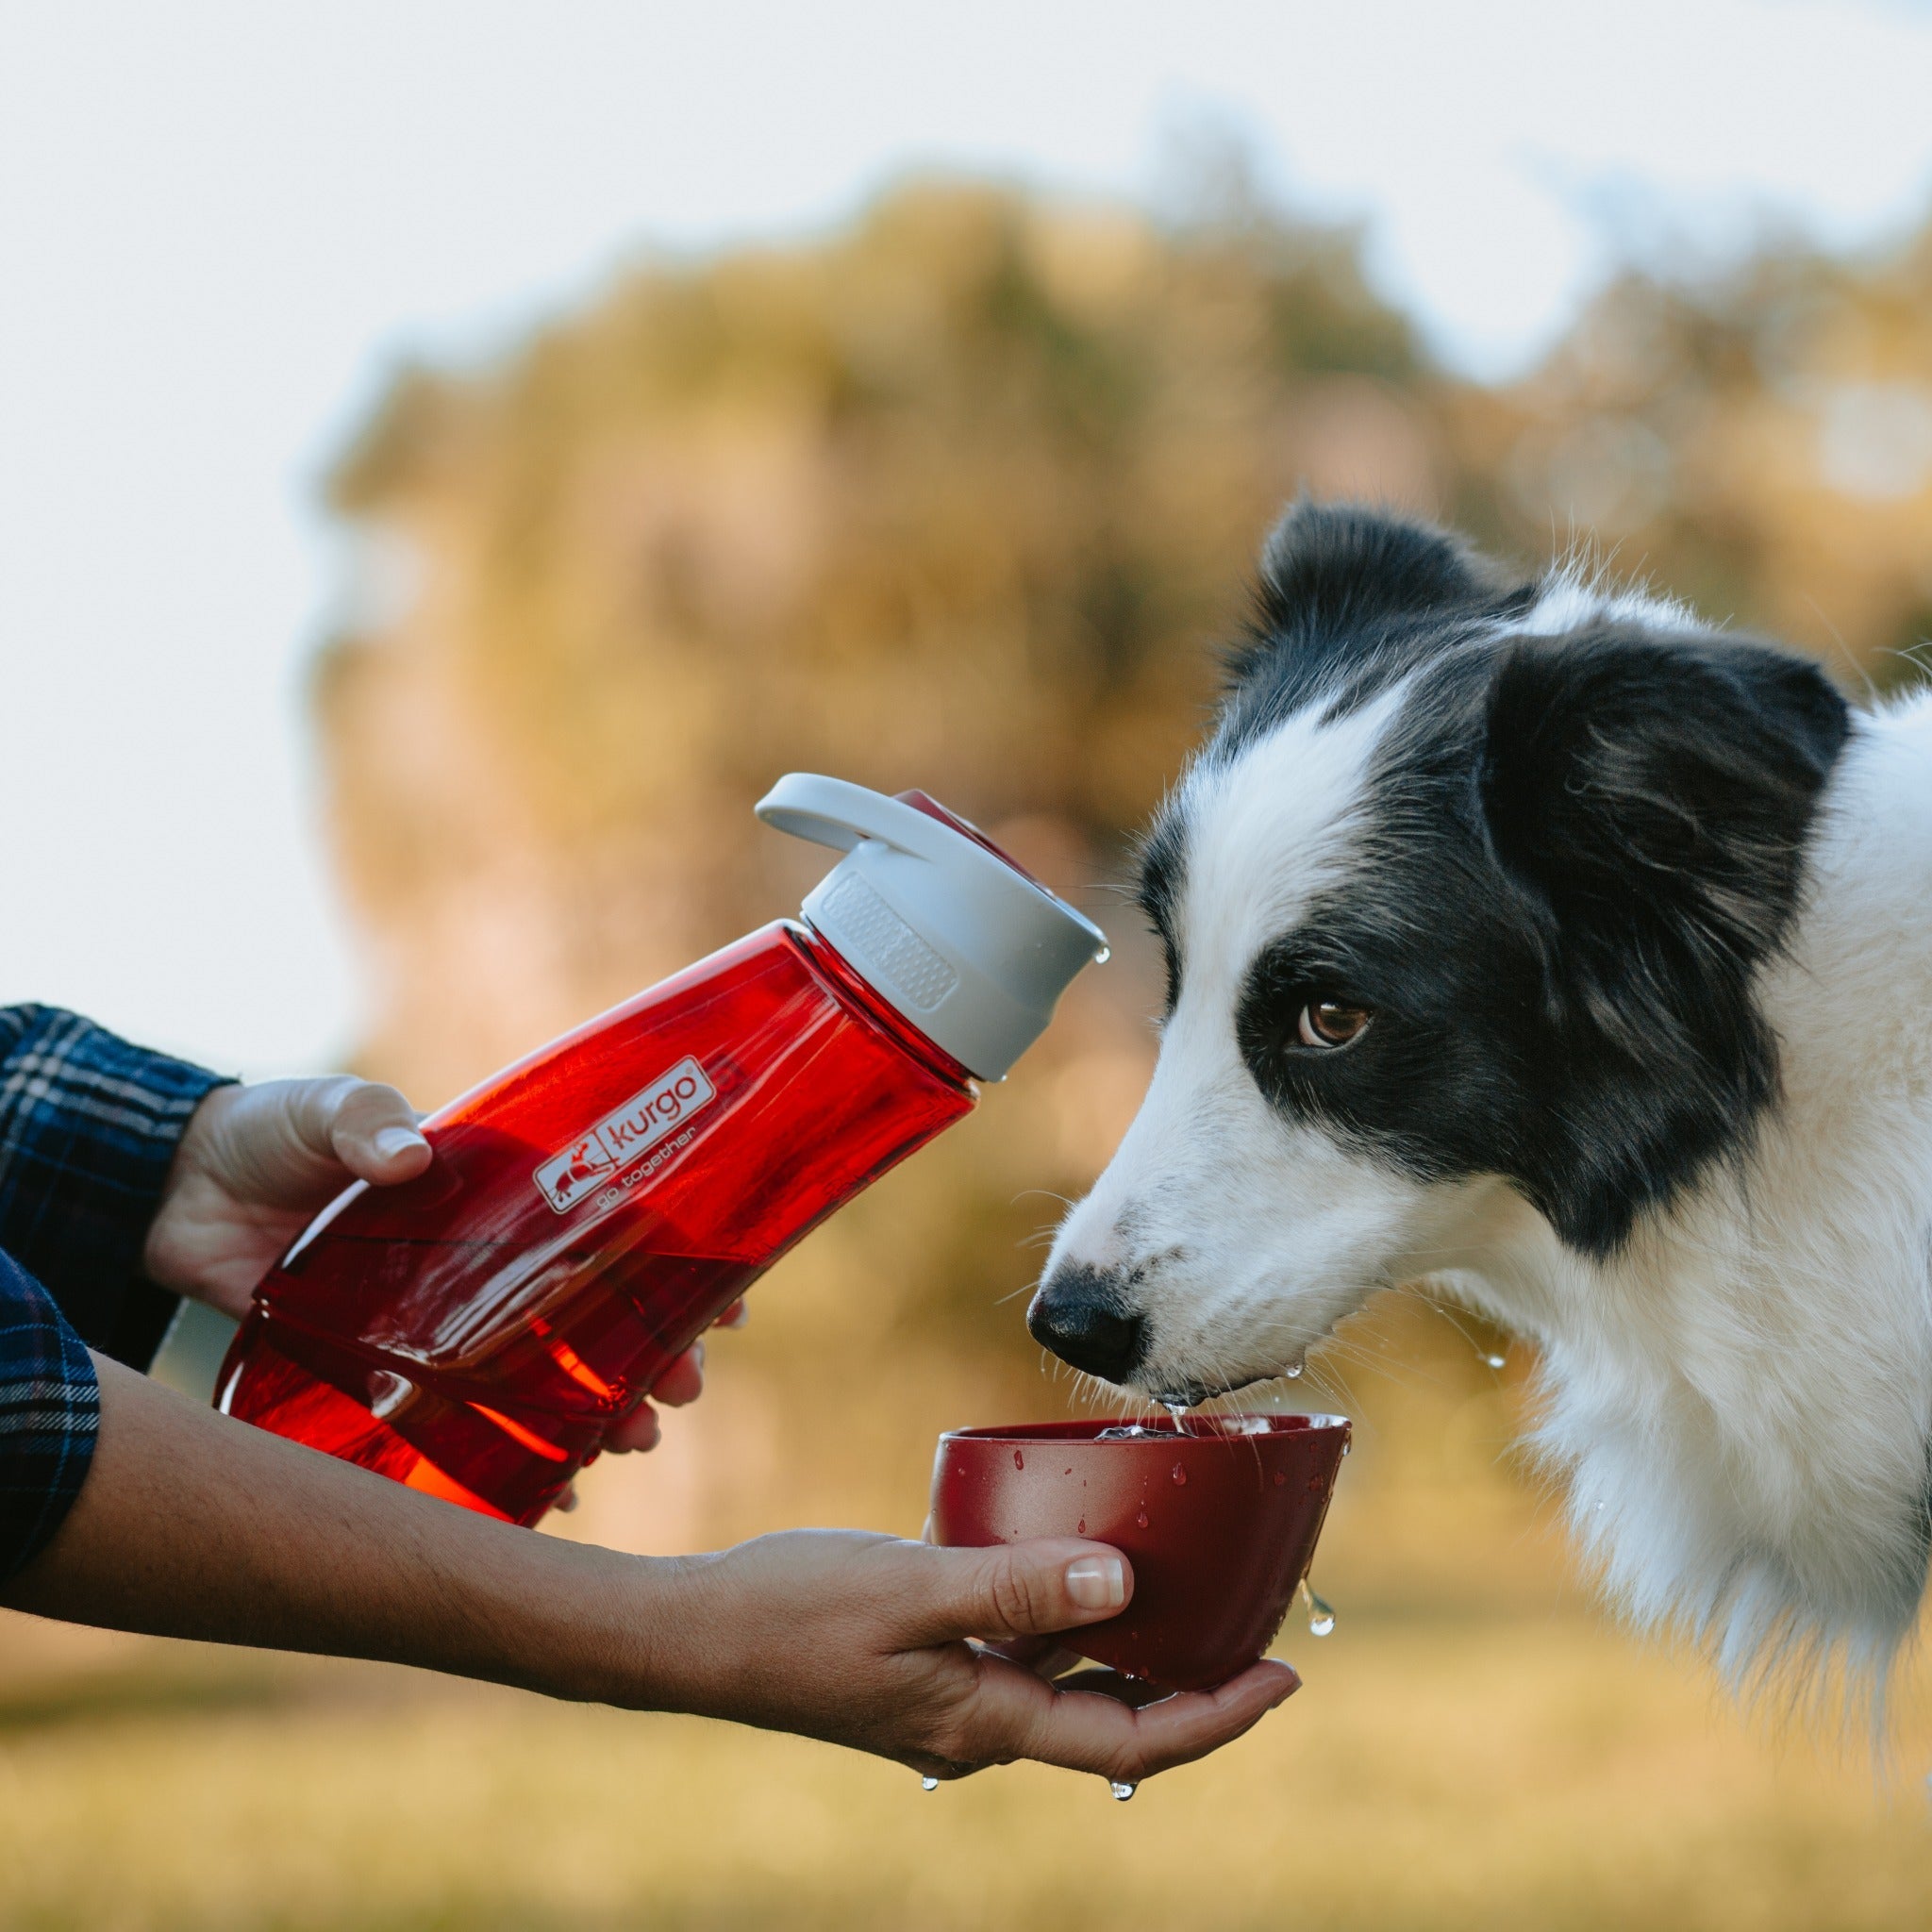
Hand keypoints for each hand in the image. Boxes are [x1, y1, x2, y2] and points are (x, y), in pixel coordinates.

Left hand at [142, 1080, 727, 1450]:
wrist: (174, 1191)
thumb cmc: (271, 1135)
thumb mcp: (326, 1110)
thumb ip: (367, 1125)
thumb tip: (406, 1155)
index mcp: (494, 1194)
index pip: (608, 1224)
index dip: (676, 1258)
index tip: (728, 1295)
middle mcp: (485, 1266)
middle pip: (593, 1315)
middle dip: (652, 1353)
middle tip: (683, 1391)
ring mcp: (440, 1326)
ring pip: (543, 1377)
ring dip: (597, 1411)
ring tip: (631, 1445)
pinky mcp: (384, 1374)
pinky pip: (461, 1429)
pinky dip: (507, 1463)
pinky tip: (551, 1494)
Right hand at [651, 1530, 1298, 1786]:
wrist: (696, 1636)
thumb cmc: (792, 1612)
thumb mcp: (910, 1588)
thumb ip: (1014, 1586)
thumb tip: (1122, 1583)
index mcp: (984, 1726)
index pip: (1130, 1740)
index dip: (1216, 1715)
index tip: (1285, 1675)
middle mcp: (979, 1725)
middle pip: (1113, 1716)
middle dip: (1192, 1678)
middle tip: (1259, 1620)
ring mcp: (952, 1698)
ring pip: (1069, 1678)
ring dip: (1132, 1639)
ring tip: (1193, 1580)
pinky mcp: (928, 1663)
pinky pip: (1021, 1645)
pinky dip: (1067, 1609)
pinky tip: (1078, 1550)